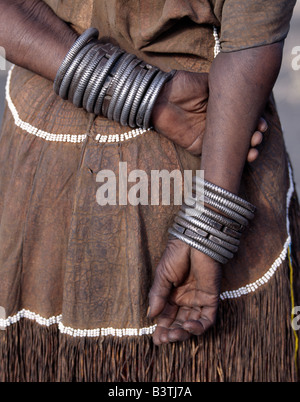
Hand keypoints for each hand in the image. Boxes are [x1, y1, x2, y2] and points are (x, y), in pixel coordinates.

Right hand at [148, 239, 221, 344]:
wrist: (194, 241)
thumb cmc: (176, 255)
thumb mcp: (162, 276)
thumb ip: (157, 296)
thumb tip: (150, 316)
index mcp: (172, 294)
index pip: (167, 316)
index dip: (162, 329)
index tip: (156, 340)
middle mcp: (185, 299)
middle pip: (179, 322)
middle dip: (172, 333)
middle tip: (164, 340)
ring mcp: (199, 299)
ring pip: (193, 323)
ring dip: (184, 332)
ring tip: (175, 334)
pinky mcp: (211, 298)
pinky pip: (208, 318)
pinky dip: (199, 326)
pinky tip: (188, 325)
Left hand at [152, 70, 266, 160]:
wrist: (160, 96)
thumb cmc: (182, 84)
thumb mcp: (207, 83)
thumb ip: (225, 89)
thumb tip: (245, 88)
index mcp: (223, 107)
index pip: (244, 118)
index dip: (255, 123)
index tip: (262, 126)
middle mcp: (219, 123)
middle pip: (241, 134)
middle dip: (253, 139)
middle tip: (257, 138)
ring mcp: (209, 136)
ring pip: (232, 148)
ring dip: (246, 151)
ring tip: (252, 152)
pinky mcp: (198, 147)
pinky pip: (216, 156)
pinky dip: (229, 160)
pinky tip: (241, 159)